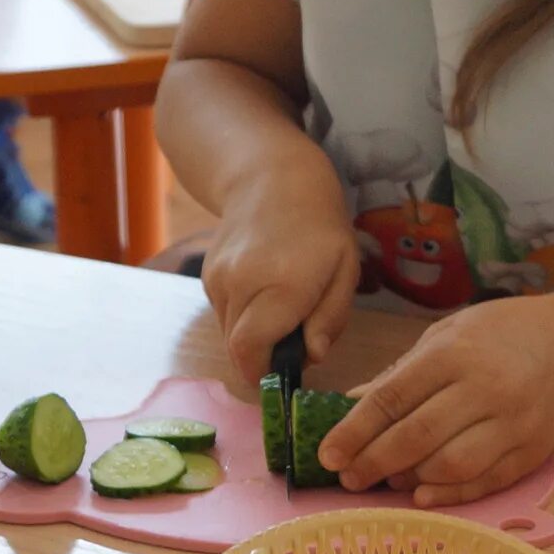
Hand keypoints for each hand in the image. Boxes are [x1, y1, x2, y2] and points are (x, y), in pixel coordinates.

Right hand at [196, 157, 360, 381]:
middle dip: (264, 358)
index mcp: (283, 283)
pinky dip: (243, 318)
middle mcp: (241, 282)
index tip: (286, 375)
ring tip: (283, 310)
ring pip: (228, 334)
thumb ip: (331, 318)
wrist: (273, 179)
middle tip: (294, 342)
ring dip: (254, 338)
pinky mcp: (207, 276)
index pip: (252, 349)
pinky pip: (223, 315)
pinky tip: (265, 292)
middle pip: (238, 348)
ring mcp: (218, 278)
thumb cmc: (321, 227)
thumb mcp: (346, 270)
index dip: (265, 372)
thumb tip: (313, 357)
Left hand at [318, 297, 553, 505]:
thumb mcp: (448, 335)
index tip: (328, 454)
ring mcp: (514, 422)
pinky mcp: (533, 451)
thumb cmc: (503, 333)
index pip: (392, 398)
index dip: (354, 431)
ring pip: (450, 466)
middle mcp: (486, 388)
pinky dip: (450, 494)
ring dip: (410, 480)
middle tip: (348, 476)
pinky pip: (485, 482)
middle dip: (373, 462)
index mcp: (456, 353)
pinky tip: (423, 494)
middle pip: (416, 437)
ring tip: (387, 480)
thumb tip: (350, 406)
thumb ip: (401, 372)